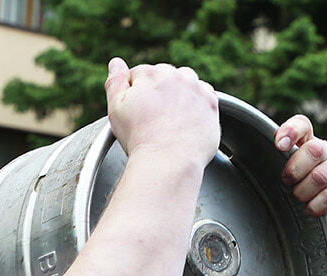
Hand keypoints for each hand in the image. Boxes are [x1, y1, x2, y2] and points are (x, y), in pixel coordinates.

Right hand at [105, 58, 219, 167]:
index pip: (138, 74)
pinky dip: (196, 102)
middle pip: (163, 75)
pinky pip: (204, 94)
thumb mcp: (116, 108)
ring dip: (178, 92)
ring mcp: (196, 89)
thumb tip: (115, 62)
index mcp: (150, 74)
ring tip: (169, 118)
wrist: (168, 162)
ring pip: (186, 81)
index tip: (135, 112)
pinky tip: (185, 120)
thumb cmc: (138, 138)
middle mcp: (176, 76)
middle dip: (157, 91)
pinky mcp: (211, 104)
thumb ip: (115, 82)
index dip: (133, 94)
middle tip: (151, 118)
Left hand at [276, 115, 326, 248]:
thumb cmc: (290, 206)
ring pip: (323, 173)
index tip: (279, 146)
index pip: (302, 125)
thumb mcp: (274, 185)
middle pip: (315, 148)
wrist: (318, 234)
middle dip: (295, 169)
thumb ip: (263, 169)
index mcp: (305, 146)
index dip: (292, 131)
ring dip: (305, 190)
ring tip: (298, 200)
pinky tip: (310, 211)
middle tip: (286, 183)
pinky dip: (318, 204)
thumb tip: (231, 160)